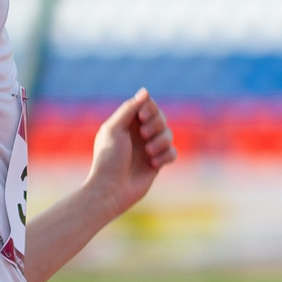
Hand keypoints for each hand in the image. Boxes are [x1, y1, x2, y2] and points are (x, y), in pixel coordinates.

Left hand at [86, 89, 176, 215]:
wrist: (111, 189)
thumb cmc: (109, 159)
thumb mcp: (114, 129)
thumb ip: (129, 109)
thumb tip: (145, 91)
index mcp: (127, 124)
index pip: (147, 106)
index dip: (149, 108)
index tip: (142, 117)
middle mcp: (139, 135)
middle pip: (161, 118)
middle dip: (156, 124)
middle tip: (143, 134)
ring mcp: (148, 149)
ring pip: (168, 135)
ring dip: (160, 141)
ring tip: (148, 152)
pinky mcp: (156, 164)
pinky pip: (172, 153)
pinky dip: (165, 156)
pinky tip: (154, 164)